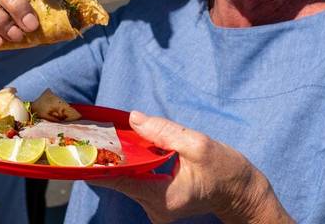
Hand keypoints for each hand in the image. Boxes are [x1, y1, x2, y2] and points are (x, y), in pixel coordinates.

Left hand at [90, 112, 292, 223]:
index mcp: (163, 196)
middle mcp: (154, 207)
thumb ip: (165, 131)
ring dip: (120, 158)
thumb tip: (134, 118)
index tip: (83, 148)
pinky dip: (132, 163)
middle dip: (108, 156)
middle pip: (121, 179)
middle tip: (92, 132)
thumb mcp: (199, 144)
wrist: (241, 192)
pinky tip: (127, 147)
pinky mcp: (156, 201)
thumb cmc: (225, 170)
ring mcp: (155, 207)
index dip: (99, 163)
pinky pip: (136, 180)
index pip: (121, 180)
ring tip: (107, 136)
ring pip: (127, 179)